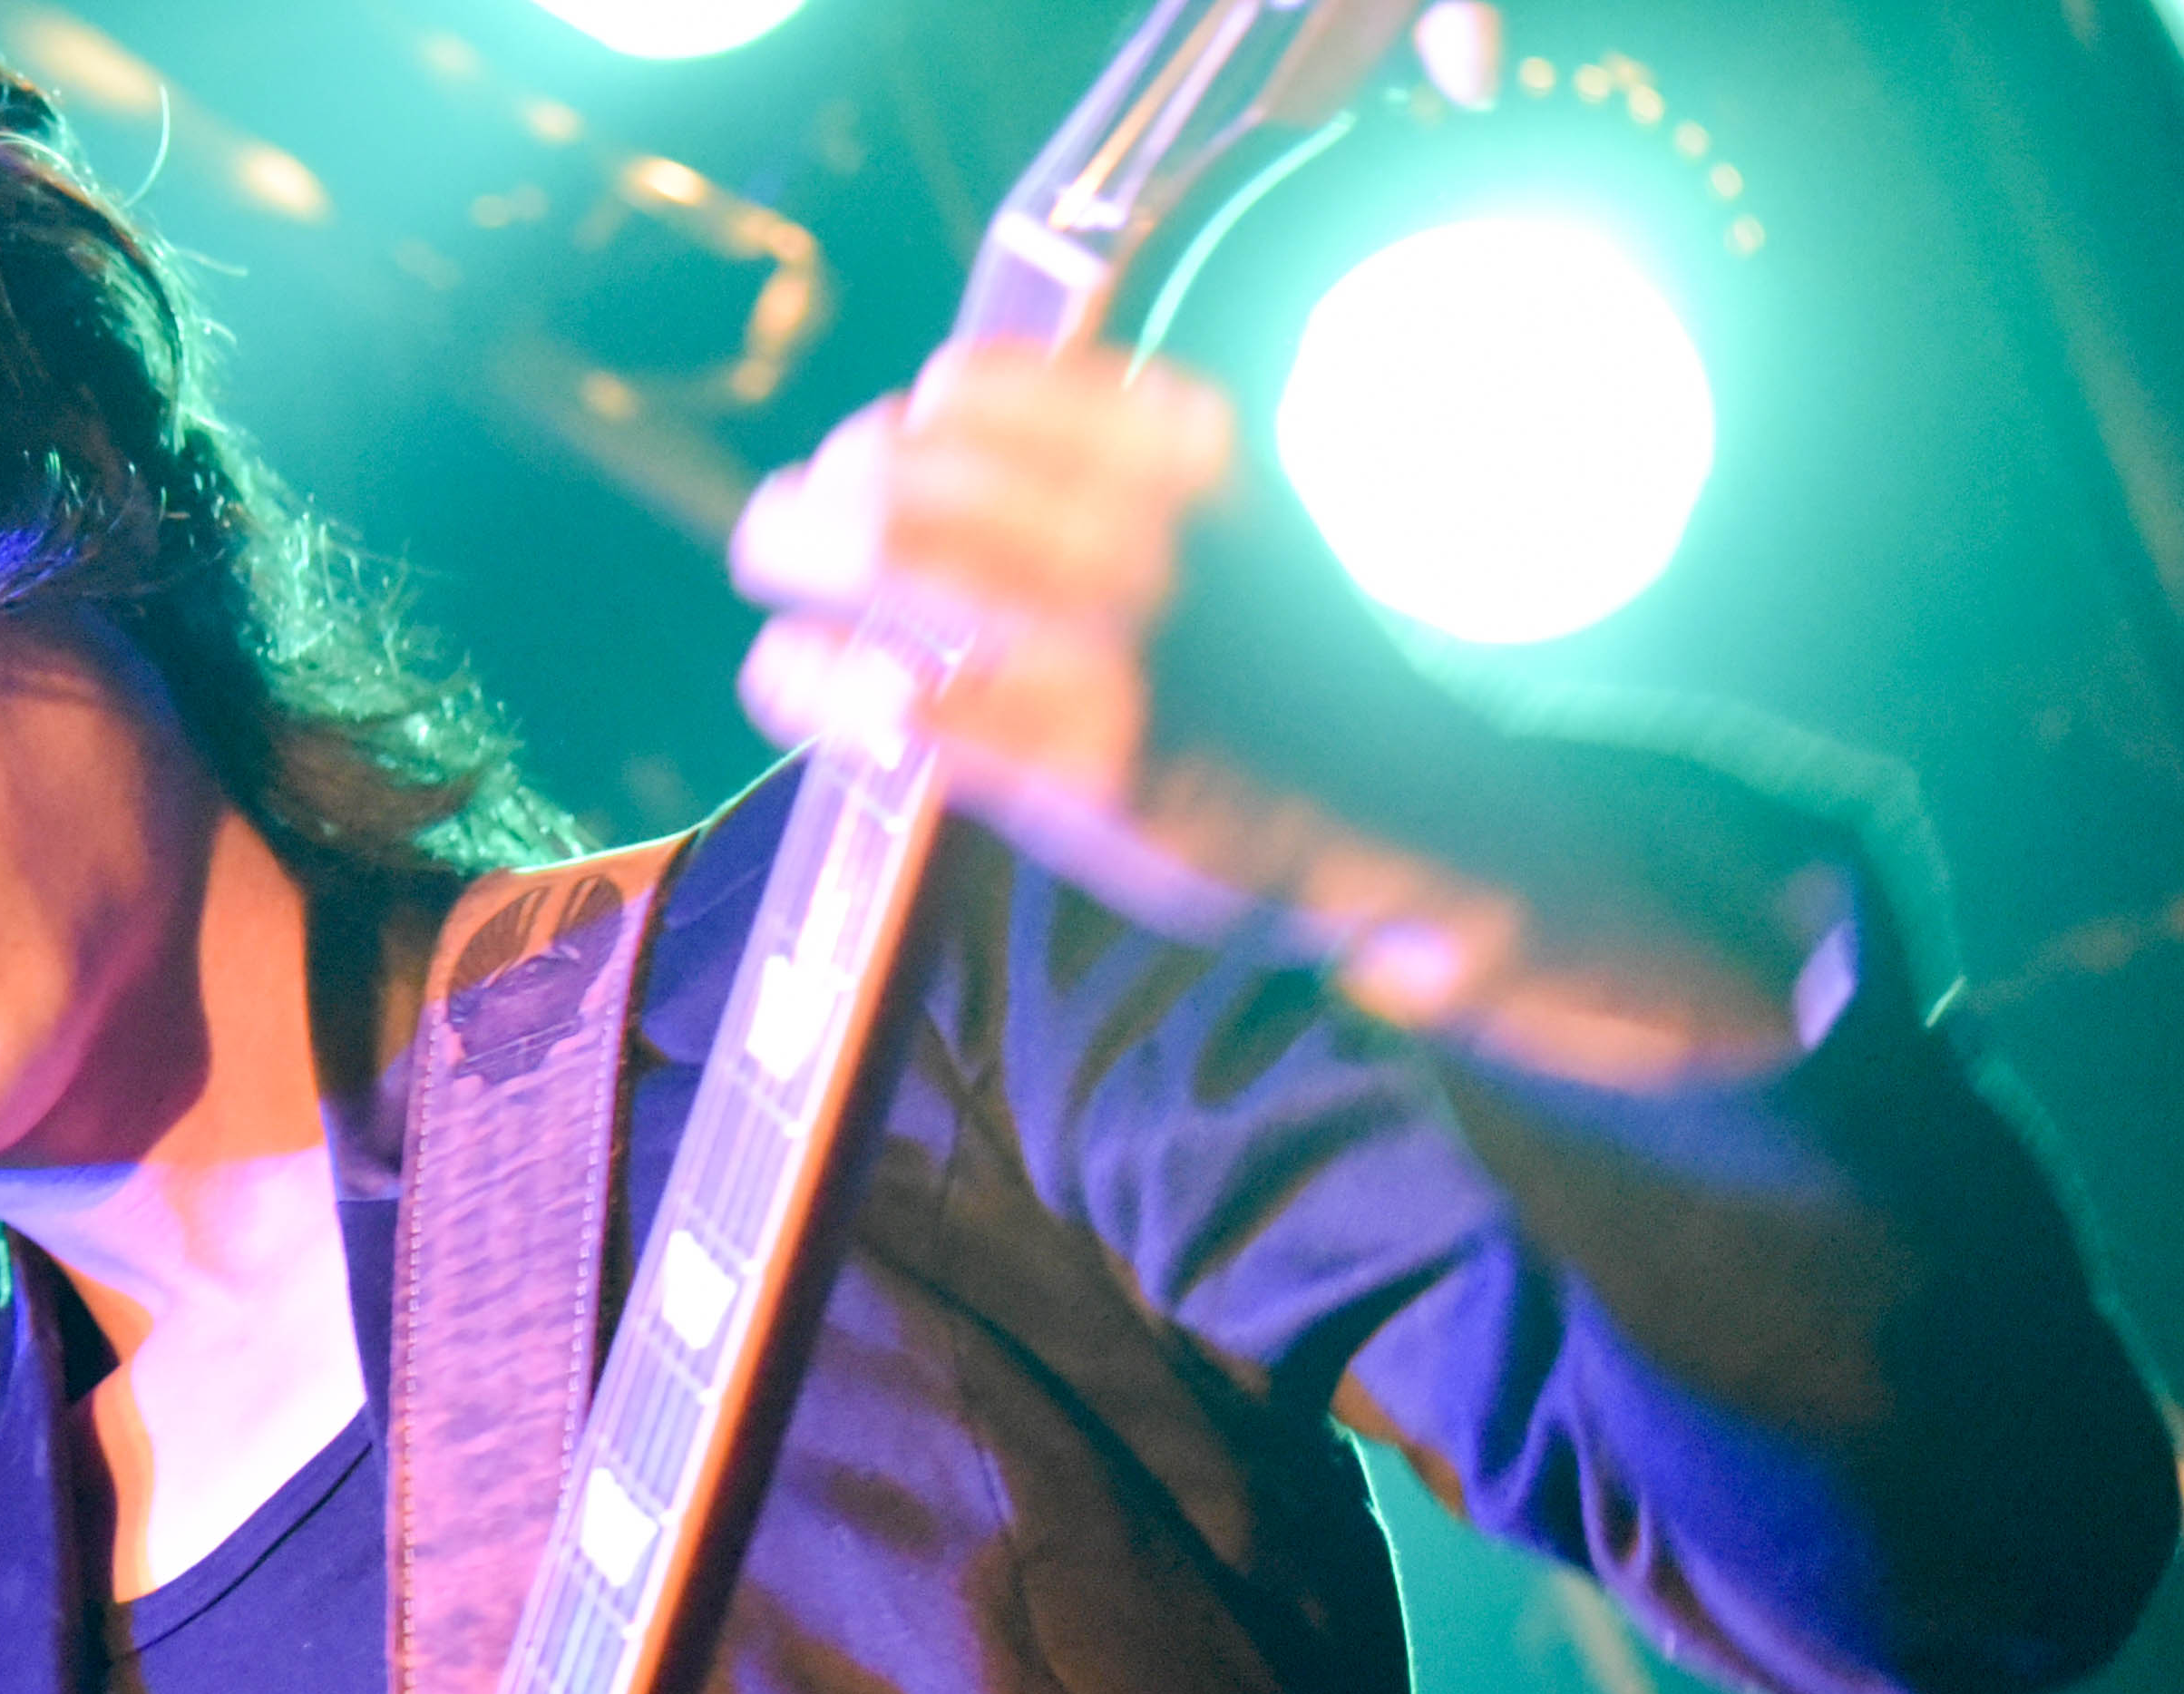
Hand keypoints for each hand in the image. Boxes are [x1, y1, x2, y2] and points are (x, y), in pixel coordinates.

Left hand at [731, 342, 1818, 1081]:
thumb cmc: (1291, 670)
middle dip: (821, 500)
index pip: (981, 392)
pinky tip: (798, 685)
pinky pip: (908, 701)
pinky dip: (825, 686)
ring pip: (897, 559)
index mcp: (1190, 453)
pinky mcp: (1091, 770)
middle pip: (913, 468)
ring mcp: (1123, 651)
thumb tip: (929, 434)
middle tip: (778, 531)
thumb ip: (1113, 474)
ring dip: (804, 568)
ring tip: (772, 600)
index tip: (880, 452)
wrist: (1411, 812)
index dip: (904, 424)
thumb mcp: (1235, 526)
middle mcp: (1154, 531)